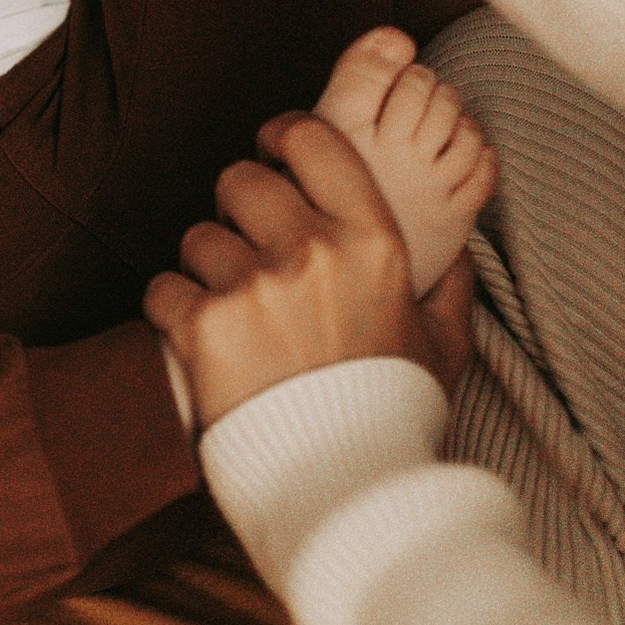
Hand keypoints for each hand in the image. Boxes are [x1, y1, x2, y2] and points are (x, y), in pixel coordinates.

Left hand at [144, 111, 473, 428]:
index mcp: (372, 242)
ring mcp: (252, 287)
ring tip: (234, 314)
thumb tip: (460, 246)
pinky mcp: (199, 326)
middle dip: (237, 209)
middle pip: (241, 180)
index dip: (283, 137)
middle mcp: (312, 252)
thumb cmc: (394, 413)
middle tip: (248, 249)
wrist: (342, 487)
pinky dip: (174, 312)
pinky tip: (203, 344)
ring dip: (206, 268)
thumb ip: (450, 286)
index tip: (273, 152)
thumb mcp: (444, 345)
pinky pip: (163, 288)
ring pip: (197, 237)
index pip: (313, 140)